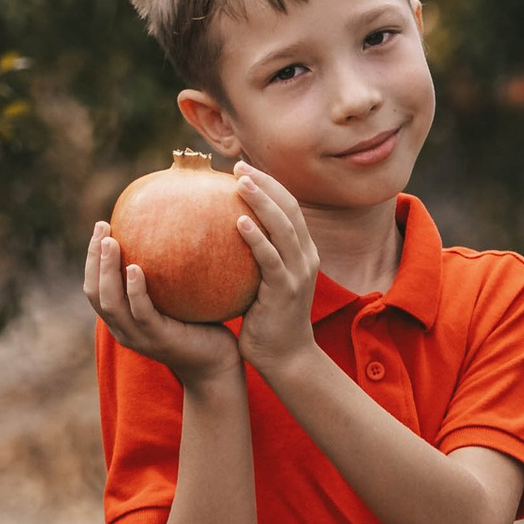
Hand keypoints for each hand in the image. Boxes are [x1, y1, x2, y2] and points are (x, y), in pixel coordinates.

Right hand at [83, 223, 244, 386]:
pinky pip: (141, 312)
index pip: (95, 288)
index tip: (101, 228)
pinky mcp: (159, 339)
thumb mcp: (177, 298)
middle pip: (95, 293)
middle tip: (102, 227)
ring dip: (107, 270)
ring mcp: (139, 337)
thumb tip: (170, 229)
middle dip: (94, 259)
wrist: (217, 364)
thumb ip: (167, 274)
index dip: (92, 258)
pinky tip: (135, 268)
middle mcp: (124, 330)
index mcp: (122, 320)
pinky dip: (135, 290)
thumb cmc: (199, 326)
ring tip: (111, 242)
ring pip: (111, 303)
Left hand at [231, 164, 322, 374]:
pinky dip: (257, 238)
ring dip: (262, 200)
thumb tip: (217, 236)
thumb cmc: (267, 321)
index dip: (269, 184)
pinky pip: (271, 258)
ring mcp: (299, 272)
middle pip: (289, 208)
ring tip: (240, 182)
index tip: (243, 169)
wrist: (286, 357)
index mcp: (302, 252)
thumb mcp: (261, 283)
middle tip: (238, 166)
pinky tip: (239, 222)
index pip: (289, 207)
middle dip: (265, 183)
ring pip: (283, 226)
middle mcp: (306, 256)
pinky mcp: (286, 290)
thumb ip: (250, 259)